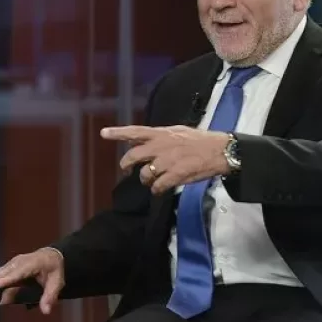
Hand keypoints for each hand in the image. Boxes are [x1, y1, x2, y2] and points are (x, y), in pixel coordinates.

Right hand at [0, 248, 64, 313]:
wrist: (50, 255)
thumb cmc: (54, 269)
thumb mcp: (57, 282)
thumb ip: (50, 296)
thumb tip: (46, 310)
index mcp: (32, 263)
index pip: (19, 272)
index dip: (8, 278)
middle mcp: (19, 262)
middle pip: (4, 272)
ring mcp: (11, 264)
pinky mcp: (6, 267)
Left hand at [101, 125, 230, 194]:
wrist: (218, 150)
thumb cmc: (199, 140)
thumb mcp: (177, 132)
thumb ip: (158, 136)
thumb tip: (140, 140)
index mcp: (161, 134)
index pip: (135, 131)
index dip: (118, 133)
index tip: (103, 133)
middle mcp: (160, 146)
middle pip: (133, 156)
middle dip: (126, 165)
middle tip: (127, 170)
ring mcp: (167, 161)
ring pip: (144, 174)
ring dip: (146, 180)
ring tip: (152, 180)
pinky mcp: (175, 175)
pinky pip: (157, 186)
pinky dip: (156, 190)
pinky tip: (160, 189)